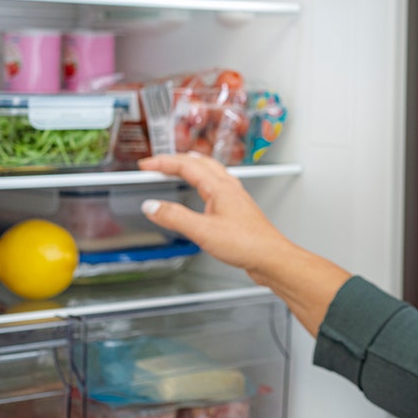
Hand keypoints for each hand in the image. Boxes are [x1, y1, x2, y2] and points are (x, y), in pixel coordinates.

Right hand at [138, 153, 351, 335]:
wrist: (271, 258)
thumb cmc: (247, 244)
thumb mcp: (203, 231)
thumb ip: (175, 217)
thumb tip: (152, 206)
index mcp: (220, 187)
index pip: (186, 165)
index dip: (163, 163)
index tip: (145, 165)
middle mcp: (229, 188)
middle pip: (200, 162)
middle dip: (176, 160)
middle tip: (156, 165)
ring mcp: (235, 198)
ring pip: (211, 172)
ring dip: (191, 166)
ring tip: (178, 168)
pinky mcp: (238, 210)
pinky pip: (217, 185)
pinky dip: (203, 181)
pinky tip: (204, 192)